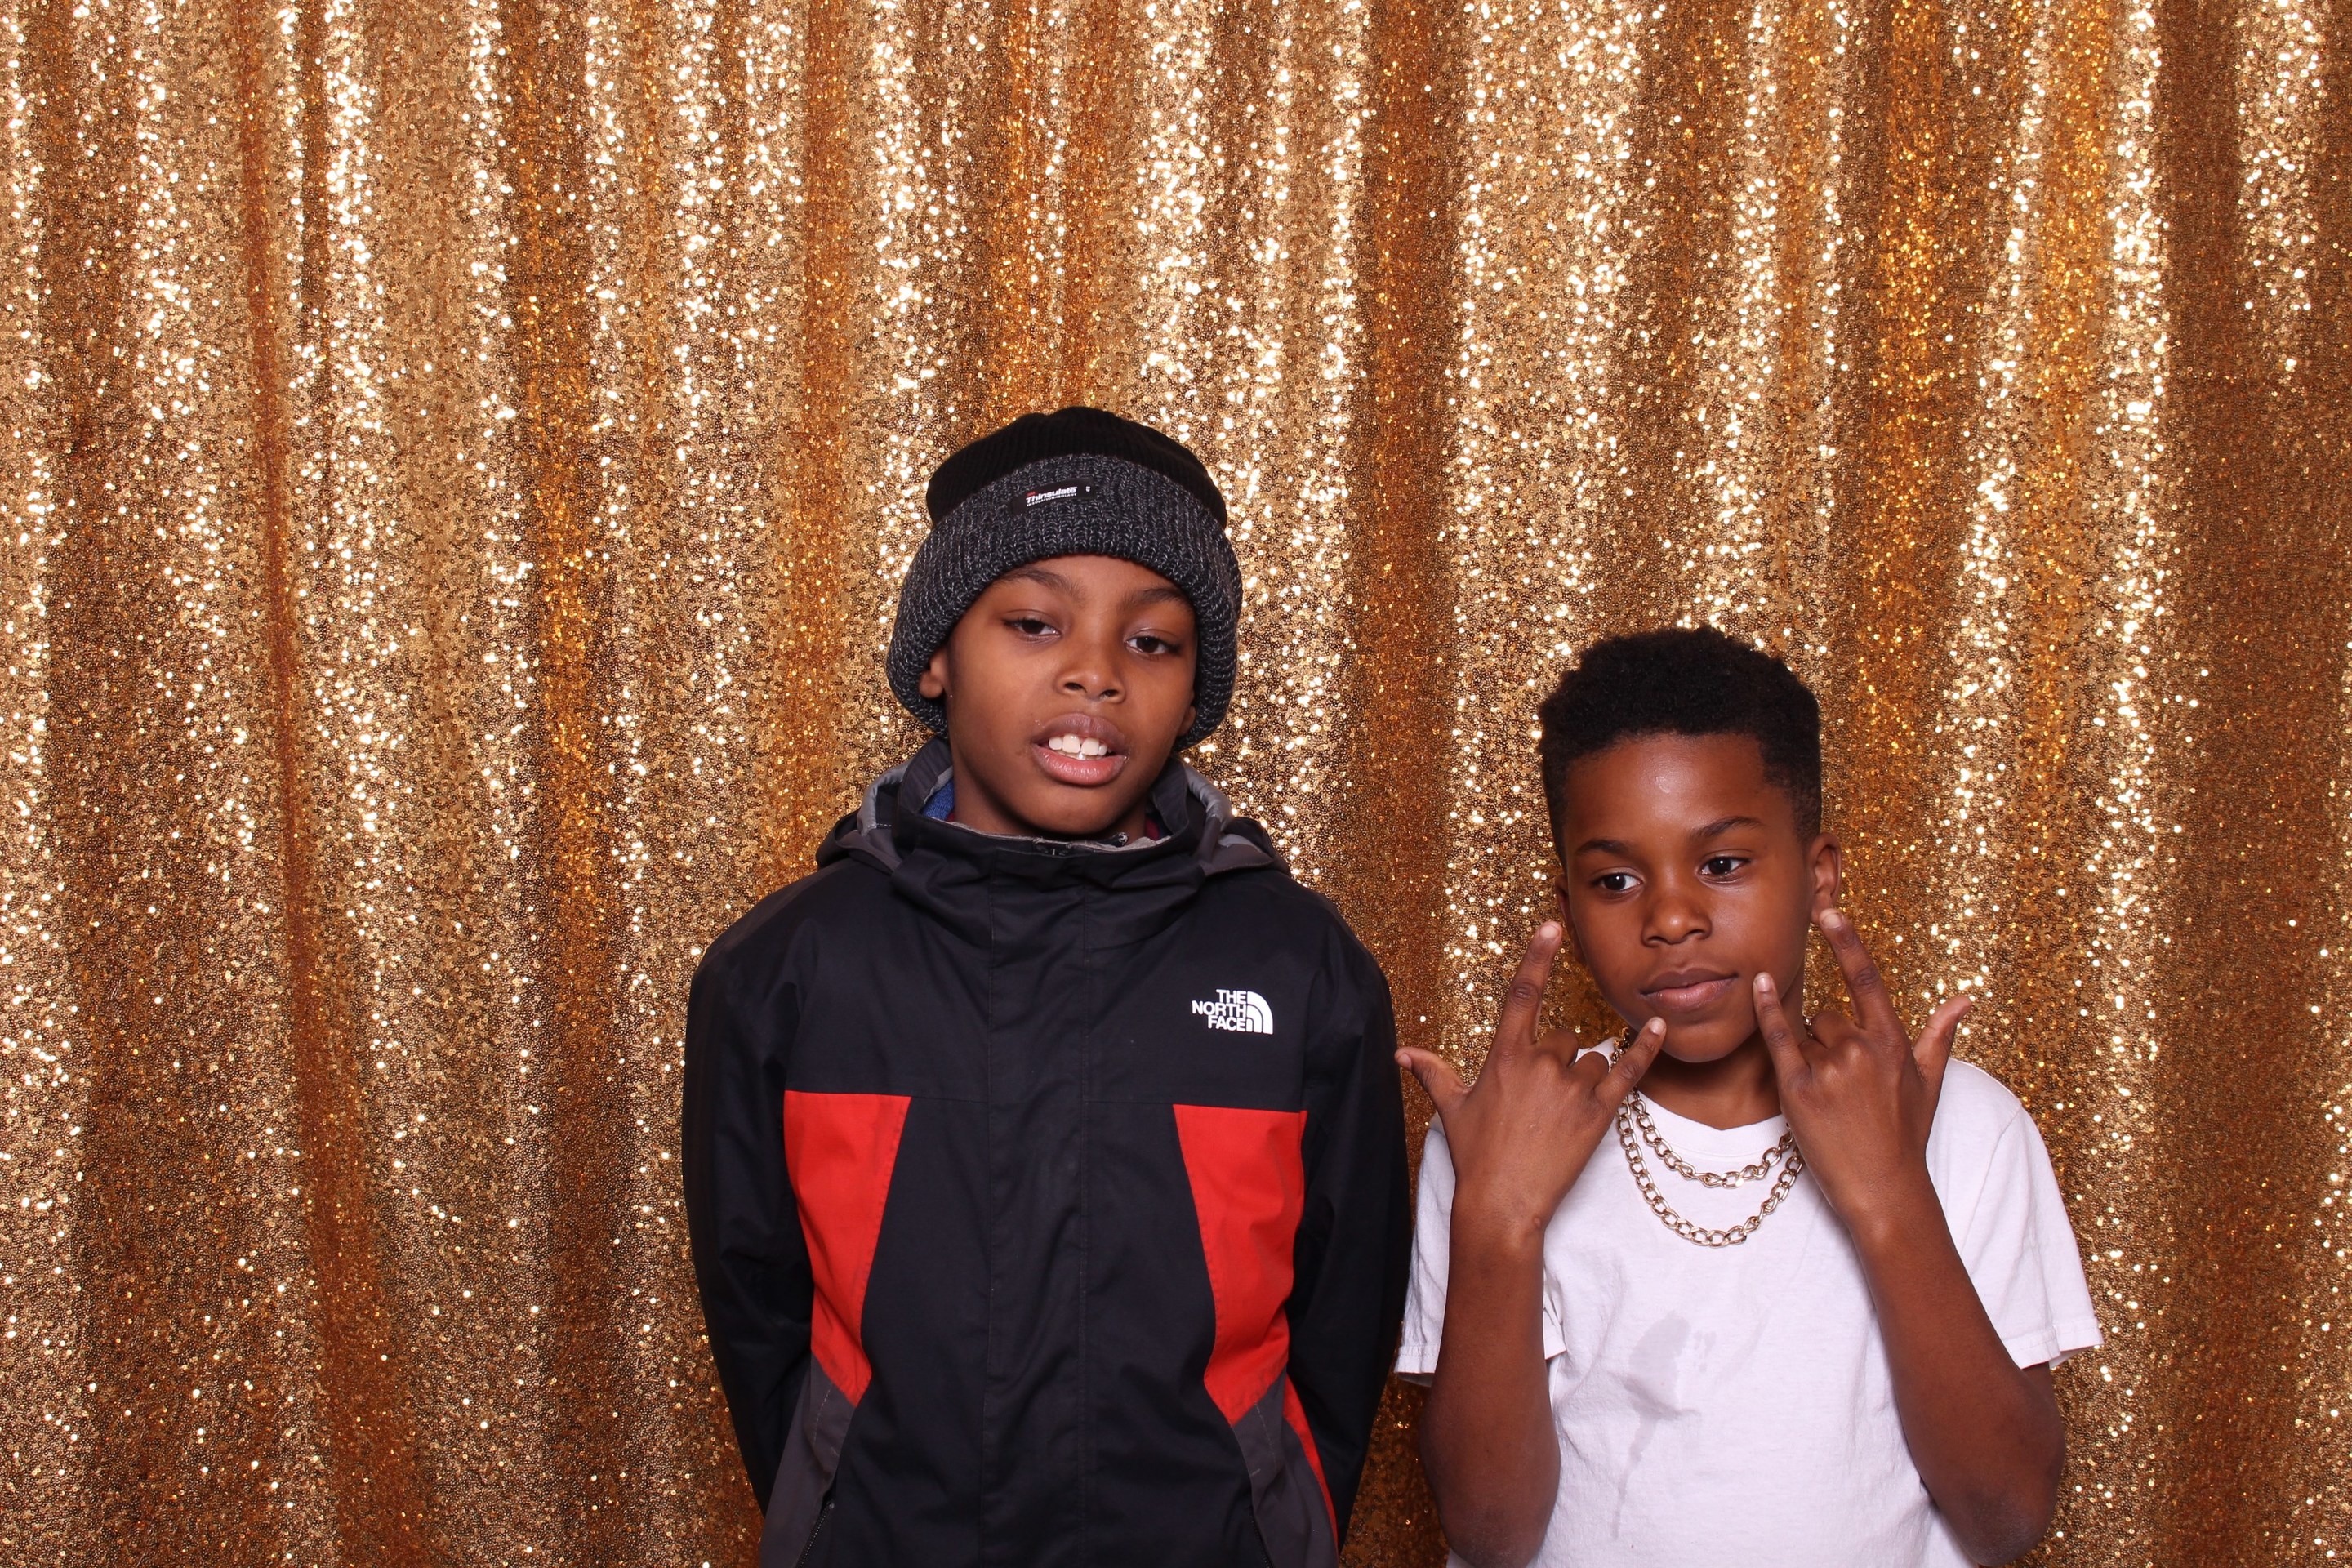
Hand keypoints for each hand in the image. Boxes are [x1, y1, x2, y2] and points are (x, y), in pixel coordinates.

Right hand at [1399, 922, 1667, 1245]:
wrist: (1502, 1203)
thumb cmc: (1476, 1156)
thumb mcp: (1452, 1108)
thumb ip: (1433, 1071)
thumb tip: (1401, 1053)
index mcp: (1505, 1056)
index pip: (1523, 994)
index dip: (1538, 957)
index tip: (1553, 926)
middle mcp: (1540, 1064)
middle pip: (1563, 1038)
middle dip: (1557, 1061)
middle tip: (1541, 1103)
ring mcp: (1572, 1088)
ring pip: (1591, 1060)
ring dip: (1584, 1078)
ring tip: (1562, 1116)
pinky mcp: (1599, 1113)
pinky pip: (1629, 1071)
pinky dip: (1645, 1048)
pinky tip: (1659, 1027)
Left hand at [1752, 906, 1972, 1234]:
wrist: (1886, 1190)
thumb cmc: (1907, 1137)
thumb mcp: (1929, 1084)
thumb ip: (1940, 1036)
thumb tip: (1965, 1000)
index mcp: (1894, 1044)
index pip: (1867, 980)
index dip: (1847, 942)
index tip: (1829, 911)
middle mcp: (1862, 1049)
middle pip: (1828, 1018)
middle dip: (1829, 1042)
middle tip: (1845, 1088)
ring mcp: (1830, 1069)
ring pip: (1806, 1035)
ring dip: (1810, 1055)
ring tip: (1831, 1099)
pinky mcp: (1798, 1089)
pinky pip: (1778, 1038)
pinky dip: (1767, 1011)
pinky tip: (1758, 984)